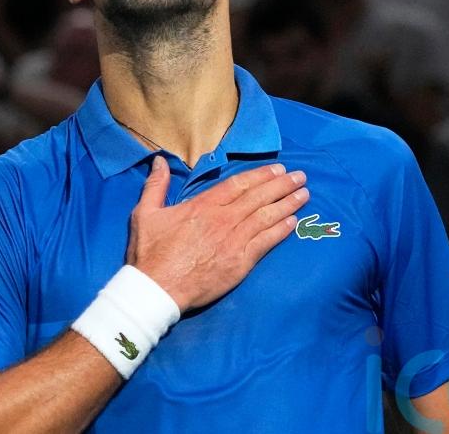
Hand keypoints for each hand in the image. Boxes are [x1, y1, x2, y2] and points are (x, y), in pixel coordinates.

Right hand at [126, 157, 306, 311]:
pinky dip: (281, 230)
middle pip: (258, 197)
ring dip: (288, 204)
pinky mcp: (240, 263)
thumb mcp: (145, 213)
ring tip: (304, 194)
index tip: (277, 169)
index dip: (261, 175)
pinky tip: (294, 222)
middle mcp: (223, 220)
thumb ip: (155, 185)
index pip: (239, 185)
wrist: (157, 289)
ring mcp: (234, 241)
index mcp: (202, 206)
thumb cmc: (150, 253)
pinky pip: (266, 242)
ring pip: (267, 217)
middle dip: (282, 185)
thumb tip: (158, 160)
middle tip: (300, 176)